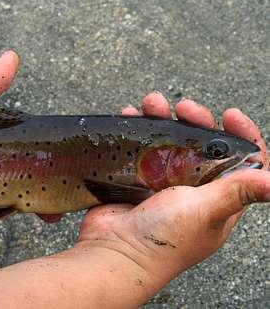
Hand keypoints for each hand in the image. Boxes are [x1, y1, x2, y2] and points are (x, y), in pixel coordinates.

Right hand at [76, 92, 268, 292]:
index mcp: (218, 198)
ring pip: (168, 142)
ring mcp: (161, 183)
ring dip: (162, 119)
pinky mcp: (136, 180)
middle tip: (184, 108)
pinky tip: (130, 117)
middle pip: (201, 144)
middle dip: (195, 121)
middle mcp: (192, 189)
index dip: (240, 135)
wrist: (115, 251)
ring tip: (150, 104)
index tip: (229, 115)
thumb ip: (238, 192)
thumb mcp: (207, 212)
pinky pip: (140, 148)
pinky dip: (136, 131)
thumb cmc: (165, 240)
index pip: (240, 162)